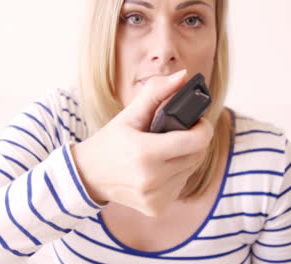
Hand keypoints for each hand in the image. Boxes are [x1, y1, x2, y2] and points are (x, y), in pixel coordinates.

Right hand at [71, 70, 213, 216]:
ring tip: (166, 150)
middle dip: (194, 142)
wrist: (88, 176)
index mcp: (145, 153)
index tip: (196, 122)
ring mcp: (154, 197)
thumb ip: (156, 92)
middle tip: (178, 133)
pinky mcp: (156, 208)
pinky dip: (176, 175)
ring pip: (190, 171)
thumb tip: (184, 76)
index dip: (202, 128)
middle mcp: (152, 179)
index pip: (197, 141)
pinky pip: (180, 186)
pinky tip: (161, 168)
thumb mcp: (129, 115)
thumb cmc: (109, 142)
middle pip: (197, 156)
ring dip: (186, 158)